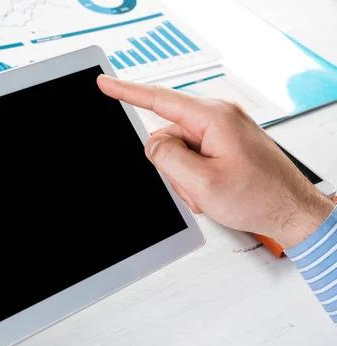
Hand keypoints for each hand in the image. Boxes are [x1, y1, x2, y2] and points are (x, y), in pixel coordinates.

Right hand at [97, 75, 333, 247]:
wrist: (291, 210)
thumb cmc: (260, 197)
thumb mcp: (202, 183)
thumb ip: (168, 158)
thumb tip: (151, 145)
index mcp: (213, 118)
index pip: (160, 100)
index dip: (127, 92)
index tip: (105, 84)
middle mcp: (218, 118)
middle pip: (168, 135)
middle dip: (171, 166)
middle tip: (192, 189)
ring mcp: (223, 130)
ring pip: (179, 149)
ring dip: (184, 176)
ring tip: (207, 193)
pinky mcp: (225, 142)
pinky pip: (193, 154)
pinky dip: (194, 175)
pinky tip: (210, 190)